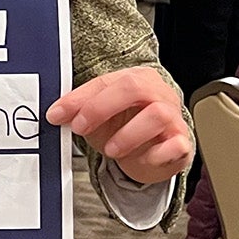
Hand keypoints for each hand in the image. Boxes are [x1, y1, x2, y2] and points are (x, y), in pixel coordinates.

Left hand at [46, 67, 192, 184]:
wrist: (155, 152)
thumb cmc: (127, 127)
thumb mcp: (99, 118)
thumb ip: (79, 113)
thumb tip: (55, 114)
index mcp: (137, 79)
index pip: (105, 82)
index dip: (79, 98)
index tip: (57, 114)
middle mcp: (158, 93)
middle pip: (134, 87)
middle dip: (100, 108)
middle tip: (80, 127)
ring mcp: (174, 117)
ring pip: (156, 115)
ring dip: (127, 135)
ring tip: (111, 149)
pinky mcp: (183, 142)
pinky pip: (175, 145)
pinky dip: (155, 155)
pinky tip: (142, 159)